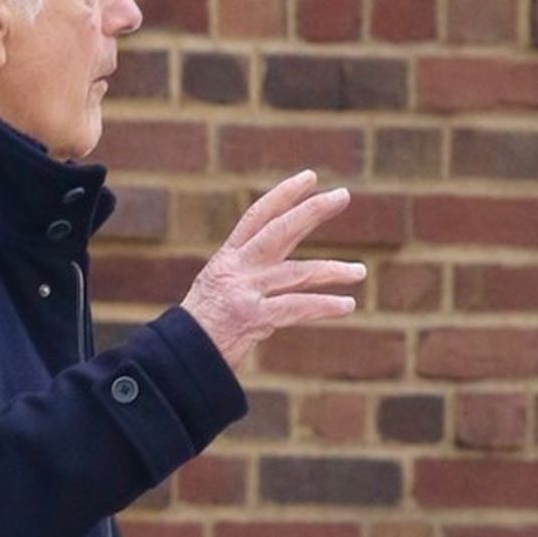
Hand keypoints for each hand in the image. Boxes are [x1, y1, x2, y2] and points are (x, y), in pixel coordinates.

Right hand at [180, 171, 364, 372]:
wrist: (177, 358)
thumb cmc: (198, 331)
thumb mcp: (215, 293)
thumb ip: (244, 277)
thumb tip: (279, 270)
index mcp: (226, 260)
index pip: (257, 216)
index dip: (284, 195)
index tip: (308, 178)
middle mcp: (236, 269)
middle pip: (280, 230)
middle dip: (312, 211)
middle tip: (342, 195)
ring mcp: (244, 291)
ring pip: (298, 272)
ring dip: (332, 271)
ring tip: (359, 271)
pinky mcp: (252, 317)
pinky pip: (296, 307)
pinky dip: (324, 306)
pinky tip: (347, 305)